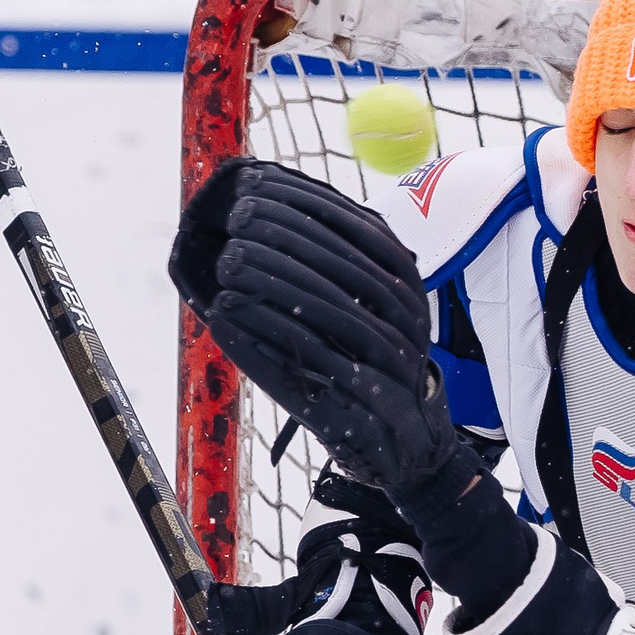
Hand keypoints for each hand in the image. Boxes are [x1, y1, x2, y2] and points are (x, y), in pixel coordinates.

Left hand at [171, 159, 457, 499]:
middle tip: (235, 222)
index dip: (308, 206)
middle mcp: (408, 324)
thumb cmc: (361, 366)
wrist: (403, 447)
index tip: (255, 188)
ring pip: (334, 316)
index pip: (363, 230)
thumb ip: (330, 261)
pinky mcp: (368, 411)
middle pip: (348, 270)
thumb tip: (269, 198)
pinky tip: (226, 318)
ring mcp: (394, 369)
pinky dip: (266, 340)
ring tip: (227, 265)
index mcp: (406, 286)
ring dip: (276, 286)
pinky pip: (314, 369)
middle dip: (287, 240)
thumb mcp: (357, 306)